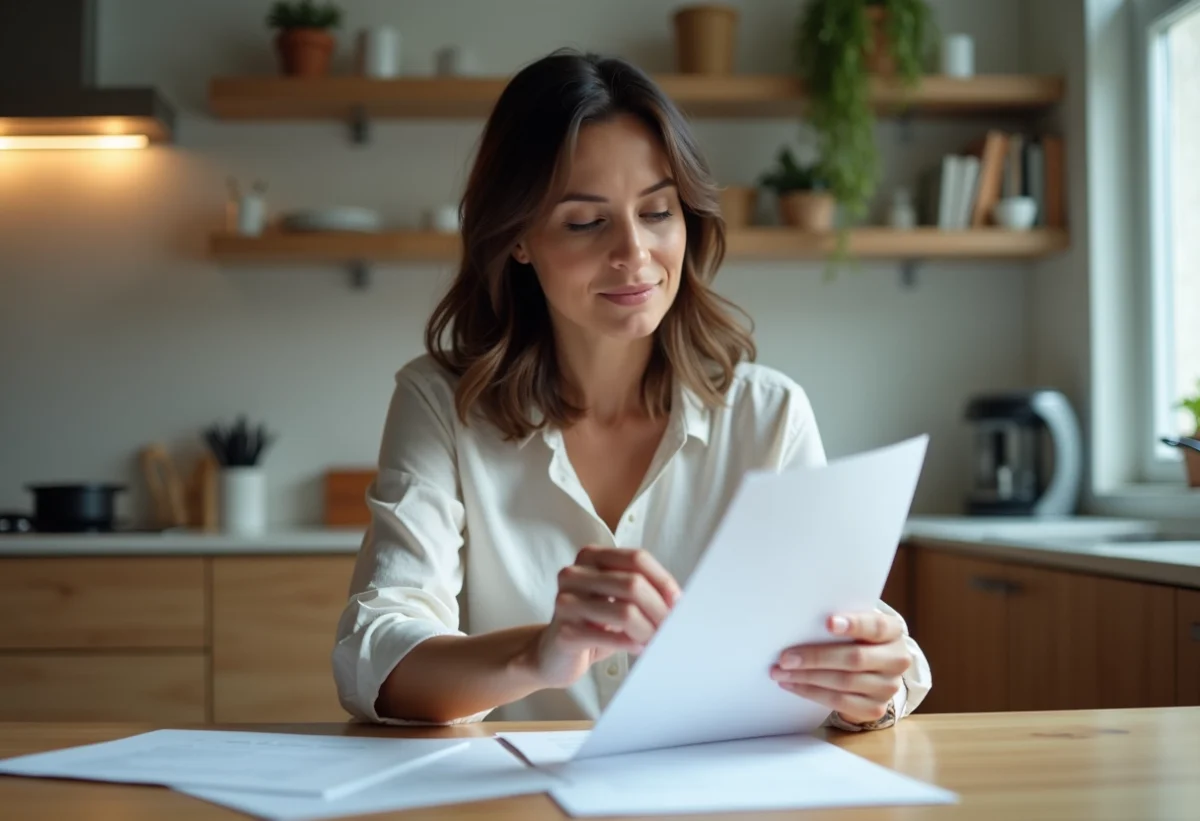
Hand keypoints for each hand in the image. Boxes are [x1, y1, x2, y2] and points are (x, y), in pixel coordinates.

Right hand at [527, 547, 681, 688]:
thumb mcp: (618, 598)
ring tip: (655, 640)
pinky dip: (631, 644)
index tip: (679, 603)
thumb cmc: (593, 623)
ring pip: (624, 611)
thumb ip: (643, 590)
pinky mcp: (564, 631)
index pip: (637, 558)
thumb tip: (680, 600)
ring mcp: (565, 601)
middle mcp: (574, 573)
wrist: (555, 654)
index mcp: (590, 556)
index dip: (663, 581)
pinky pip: (609, 637)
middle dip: (659, 609)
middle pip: (633, 584)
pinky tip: (638, 648)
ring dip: (648, 630)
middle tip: (671, 628)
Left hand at [771, 611, 911, 724]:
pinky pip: (840, 702)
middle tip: (785, 657)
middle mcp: (897, 660)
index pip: (876, 626)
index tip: (828, 623)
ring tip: (781, 672)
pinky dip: (812, 693)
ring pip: (844, 682)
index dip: (854, 624)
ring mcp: (888, 687)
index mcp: (893, 632)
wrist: (876, 669)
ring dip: (807, 678)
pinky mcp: (875, 708)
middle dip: (815, 657)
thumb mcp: (857, 625)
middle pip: (855, 658)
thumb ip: (839, 622)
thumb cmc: (858, 638)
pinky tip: (793, 685)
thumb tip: (800, 621)